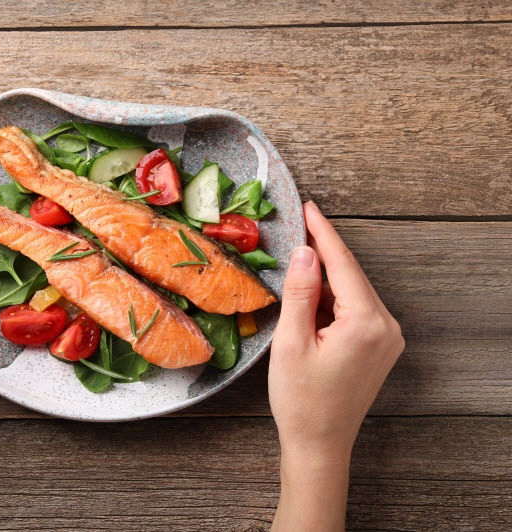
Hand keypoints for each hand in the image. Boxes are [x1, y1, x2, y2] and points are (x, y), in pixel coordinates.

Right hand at [269, 201, 403, 529]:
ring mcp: (387, 337)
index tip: (308, 207)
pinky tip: (309, 296)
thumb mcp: (291, 343)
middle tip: (297, 228)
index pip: (343, 264)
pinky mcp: (380, 346)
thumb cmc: (301, 400)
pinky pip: (355, 309)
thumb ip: (300, 294)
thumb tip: (305, 253)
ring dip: (325, 278)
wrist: (320, 443)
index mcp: (366, 322)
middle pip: (351, 275)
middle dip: (323, 252)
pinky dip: (332, 299)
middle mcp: (386, 326)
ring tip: (295, 265)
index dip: (323, 233)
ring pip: (352, 292)